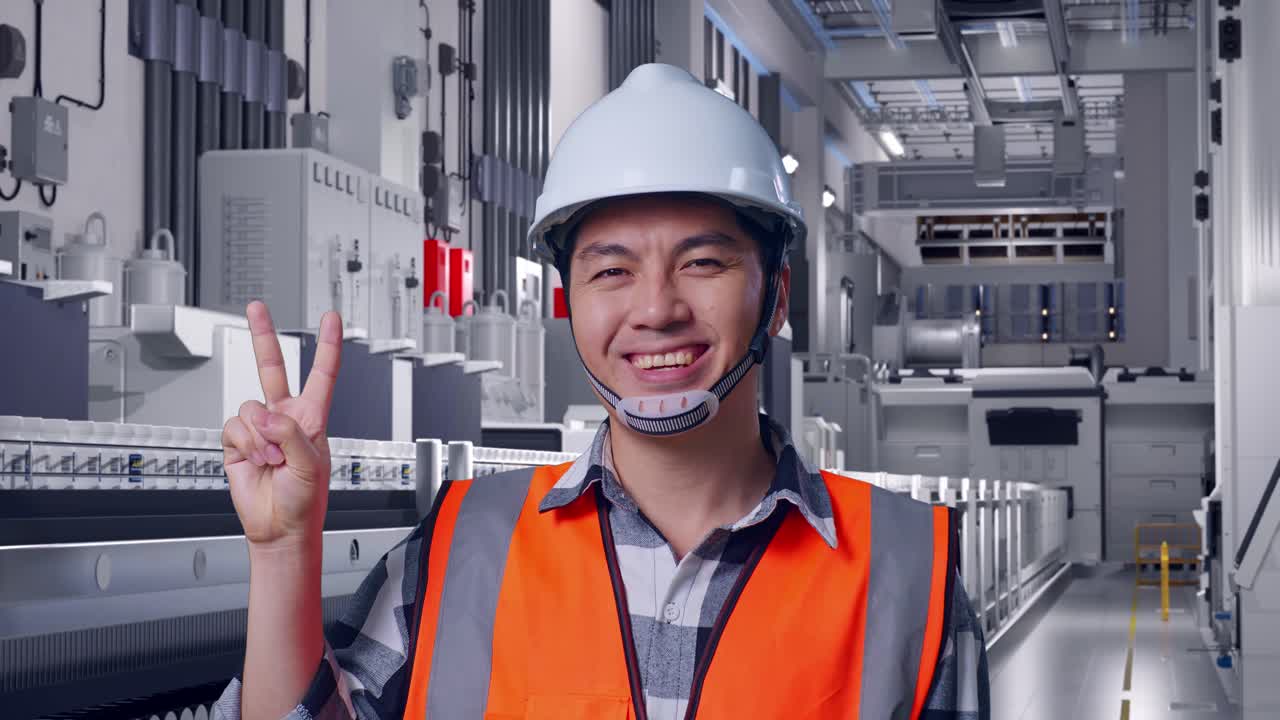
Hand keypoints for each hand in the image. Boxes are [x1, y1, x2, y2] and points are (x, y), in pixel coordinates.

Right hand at [221, 302, 342, 547]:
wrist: (279, 528)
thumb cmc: (305, 500)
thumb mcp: (310, 463)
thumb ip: (290, 433)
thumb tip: (263, 415)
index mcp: (312, 418)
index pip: (322, 374)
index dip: (328, 345)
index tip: (331, 318)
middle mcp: (284, 417)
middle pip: (272, 367)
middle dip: (263, 336)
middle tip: (256, 308)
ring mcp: (259, 429)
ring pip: (249, 408)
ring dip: (261, 438)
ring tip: (273, 460)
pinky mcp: (237, 443)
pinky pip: (234, 428)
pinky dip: (247, 446)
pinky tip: (257, 462)